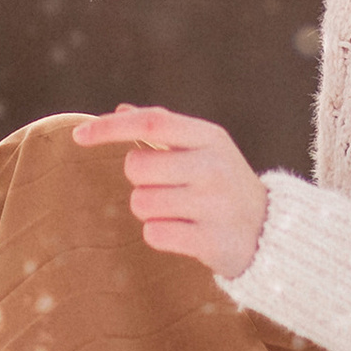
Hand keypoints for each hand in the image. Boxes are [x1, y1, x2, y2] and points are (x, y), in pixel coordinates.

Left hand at [72, 106, 268, 278]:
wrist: (272, 232)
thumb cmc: (223, 183)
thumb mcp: (204, 148)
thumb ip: (164, 130)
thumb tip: (121, 109)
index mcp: (209, 137)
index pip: (149, 123)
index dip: (109, 127)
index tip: (77, 135)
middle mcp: (213, 166)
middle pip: (136, 168)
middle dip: (139, 181)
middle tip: (166, 188)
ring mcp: (214, 204)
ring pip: (140, 203)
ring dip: (150, 210)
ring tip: (181, 212)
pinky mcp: (211, 241)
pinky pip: (153, 234)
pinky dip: (160, 235)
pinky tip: (185, 232)